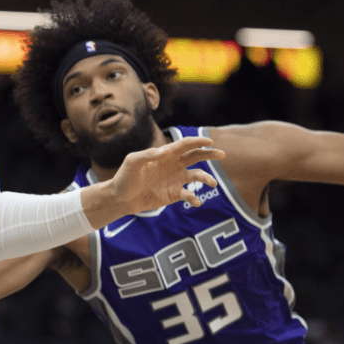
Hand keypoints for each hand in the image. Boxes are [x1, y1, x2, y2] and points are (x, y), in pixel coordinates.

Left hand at [110, 136, 224, 214]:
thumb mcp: (133, 162)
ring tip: (212, 182)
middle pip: (196, 156)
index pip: (185, 145)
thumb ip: (148, 155)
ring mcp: (175, 180)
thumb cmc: (125, 177)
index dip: (197, 142)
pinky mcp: (174, 194)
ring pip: (196, 176)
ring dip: (206, 178)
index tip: (209, 141)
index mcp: (165, 155)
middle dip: (209, 154)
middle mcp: (173, 165)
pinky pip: (189, 195)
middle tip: (222, 154)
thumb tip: (166, 150)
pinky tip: (195, 201)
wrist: (121, 197)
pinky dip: (194, 198)